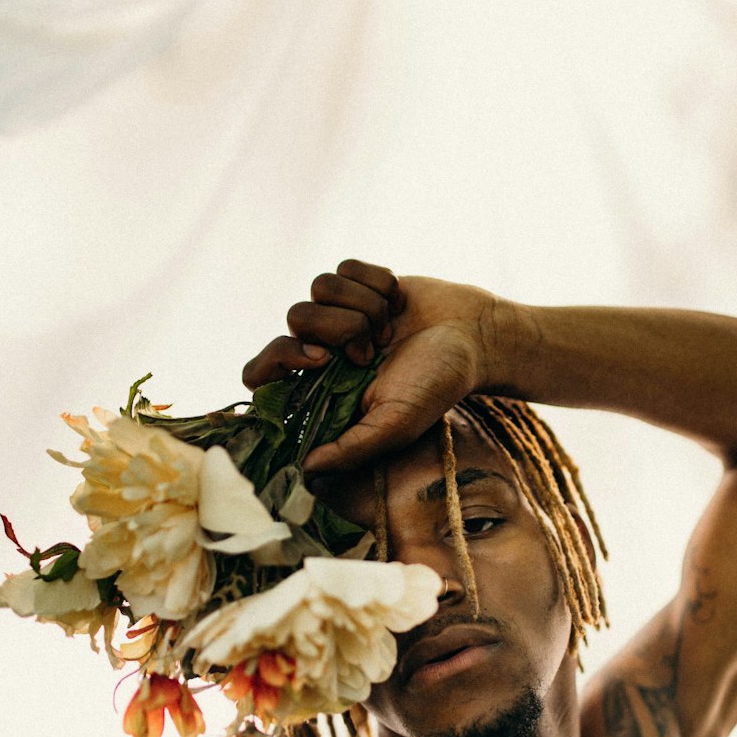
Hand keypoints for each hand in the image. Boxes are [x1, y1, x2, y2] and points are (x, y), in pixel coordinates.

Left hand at [242, 259, 506, 473]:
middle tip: (369, 351)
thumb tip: (305, 468)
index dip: (277, 359)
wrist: (475, 337)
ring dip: (363, 307)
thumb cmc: (437, 386)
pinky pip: (345, 268)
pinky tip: (398, 305)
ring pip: (318, 288)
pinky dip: (377, 283)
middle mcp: (323, 349)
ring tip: (390, 330)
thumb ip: (350, 448)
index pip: (261, 371)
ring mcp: (339, 312)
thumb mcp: (395, 426)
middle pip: (295, 318)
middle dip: (337, 329)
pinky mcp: (358, 283)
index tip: (317, 360)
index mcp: (320, 387)